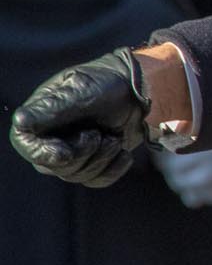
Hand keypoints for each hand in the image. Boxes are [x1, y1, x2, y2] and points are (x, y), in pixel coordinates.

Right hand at [10, 48, 150, 187]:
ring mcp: (70, 155)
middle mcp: (49, 140)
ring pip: (77, 175)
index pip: (26, 144)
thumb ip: (53, 108)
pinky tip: (123, 152)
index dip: (43, 154)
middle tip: (98, 133)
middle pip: (55, 166)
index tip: (65, 152)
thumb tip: (21, 121)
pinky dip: (113, 169)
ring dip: (102, 157)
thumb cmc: (105, 83)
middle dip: (83, 152)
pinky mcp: (91, 163)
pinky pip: (97, 180)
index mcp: (39, 119)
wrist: (136, 90)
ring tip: (113, 136)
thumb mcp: (81, 90)